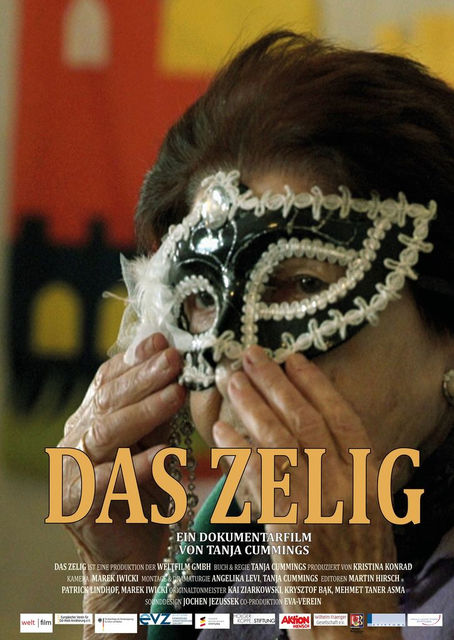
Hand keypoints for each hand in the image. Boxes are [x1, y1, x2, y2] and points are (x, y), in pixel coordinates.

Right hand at [59, 333, 185, 625]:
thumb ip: (158, 415)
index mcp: (89, 421)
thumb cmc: (143, 494)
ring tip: (175, 394)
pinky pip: (110, 480)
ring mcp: (72, 473)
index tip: (161, 341)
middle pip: (108, 401)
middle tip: (173, 359)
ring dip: (144, 411)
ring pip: (106, 433)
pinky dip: (139, 466)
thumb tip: (178, 374)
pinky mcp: (80, 505)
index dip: (133, 360)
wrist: (127, 556)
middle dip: (144, 377)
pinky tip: (164, 453)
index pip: (106, 381)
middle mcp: (75, 441)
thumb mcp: (153, 445)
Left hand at [213, 346, 399, 637]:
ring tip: (230, 380)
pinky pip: (258, 476)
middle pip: (307, 421)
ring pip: (280, 441)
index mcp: (369, 478)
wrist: (348, 617)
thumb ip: (349, 471)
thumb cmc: (355, 564)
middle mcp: (346, 485)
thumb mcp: (368, 511)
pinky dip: (237, 449)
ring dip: (252, 406)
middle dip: (276, 384)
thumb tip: (319, 430)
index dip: (316, 385)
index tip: (294, 359)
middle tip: (250, 356)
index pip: (343, 419)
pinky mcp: (287, 524)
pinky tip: (220, 430)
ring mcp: (317, 504)